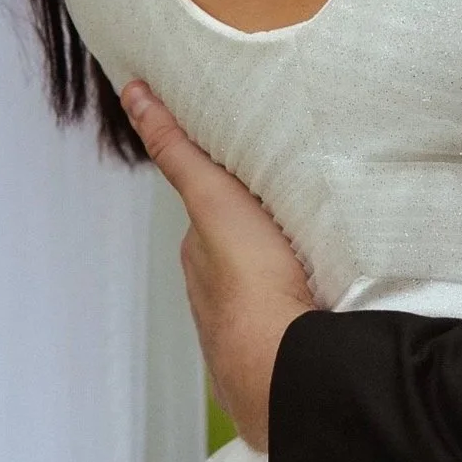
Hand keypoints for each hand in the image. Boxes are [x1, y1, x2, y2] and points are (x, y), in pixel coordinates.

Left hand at [125, 80, 315, 451]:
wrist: (285, 366)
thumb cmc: (250, 284)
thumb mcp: (213, 198)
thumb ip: (177, 149)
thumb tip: (134, 95)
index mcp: (200, 260)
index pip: (215, 219)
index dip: (236, 199)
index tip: (261, 185)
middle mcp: (214, 300)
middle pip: (240, 257)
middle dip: (264, 240)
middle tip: (301, 215)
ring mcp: (244, 336)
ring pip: (265, 295)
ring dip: (286, 280)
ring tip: (324, 259)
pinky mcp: (276, 363)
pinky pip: (289, 330)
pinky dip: (302, 315)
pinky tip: (327, 305)